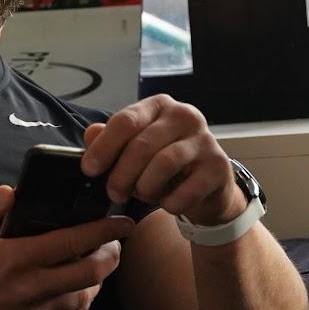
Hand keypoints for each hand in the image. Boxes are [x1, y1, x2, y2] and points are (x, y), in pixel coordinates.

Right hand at [0, 187, 133, 309]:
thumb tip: (11, 191)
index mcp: (15, 258)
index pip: (74, 241)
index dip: (105, 230)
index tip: (123, 221)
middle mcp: (29, 288)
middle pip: (90, 272)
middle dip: (112, 255)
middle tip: (116, 242)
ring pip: (84, 298)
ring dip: (99, 280)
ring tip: (101, 263)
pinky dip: (82, 304)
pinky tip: (81, 291)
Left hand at [80, 96, 243, 226]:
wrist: (209, 186)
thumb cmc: (165, 166)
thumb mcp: (134, 151)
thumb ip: (111, 141)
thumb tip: (90, 134)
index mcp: (160, 106)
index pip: (126, 120)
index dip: (104, 147)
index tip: (89, 169)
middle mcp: (185, 115)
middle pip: (142, 144)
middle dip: (121, 175)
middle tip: (114, 194)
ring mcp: (205, 140)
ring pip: (164, 164)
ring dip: (145, 188)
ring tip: (143, 195)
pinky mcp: (219, 167)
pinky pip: (186, 190)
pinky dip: (170, 203)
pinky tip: (168, 204)